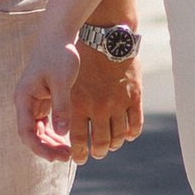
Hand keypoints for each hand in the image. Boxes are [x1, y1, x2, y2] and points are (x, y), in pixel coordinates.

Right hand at [15, 31, 81, 158]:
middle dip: (47, 148)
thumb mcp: (63, 81)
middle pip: (31, 134)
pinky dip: (54, 132)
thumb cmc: (60, 55)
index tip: (55, 157)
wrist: (59, 35)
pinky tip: (66, 140)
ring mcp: (32, 101)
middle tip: (67, 158)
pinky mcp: (42, 98)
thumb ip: (61, 106)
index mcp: (24, 97)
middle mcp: (24, 101)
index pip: (26, 131)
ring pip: (38, 130)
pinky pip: (44, 122)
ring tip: (68, 153)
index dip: (39, 147)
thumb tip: (61, 133)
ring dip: (50, 142)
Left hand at [63, 40, 143, 162]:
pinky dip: (130, 134)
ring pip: (118, 136)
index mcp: (80, 104)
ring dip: (114, 144)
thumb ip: (65, 105)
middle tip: (96, 153)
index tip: (79, 158)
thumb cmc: (83, 57)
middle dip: (98, 152)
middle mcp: (100, 107)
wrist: (107, 36)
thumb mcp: (67, 81)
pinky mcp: (134, 96)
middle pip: (101, 142)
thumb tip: (58, 128)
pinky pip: (135, 124)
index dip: (79, 153)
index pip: (79, 140)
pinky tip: (126, 135)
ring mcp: (119, 103)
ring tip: (110, 145)